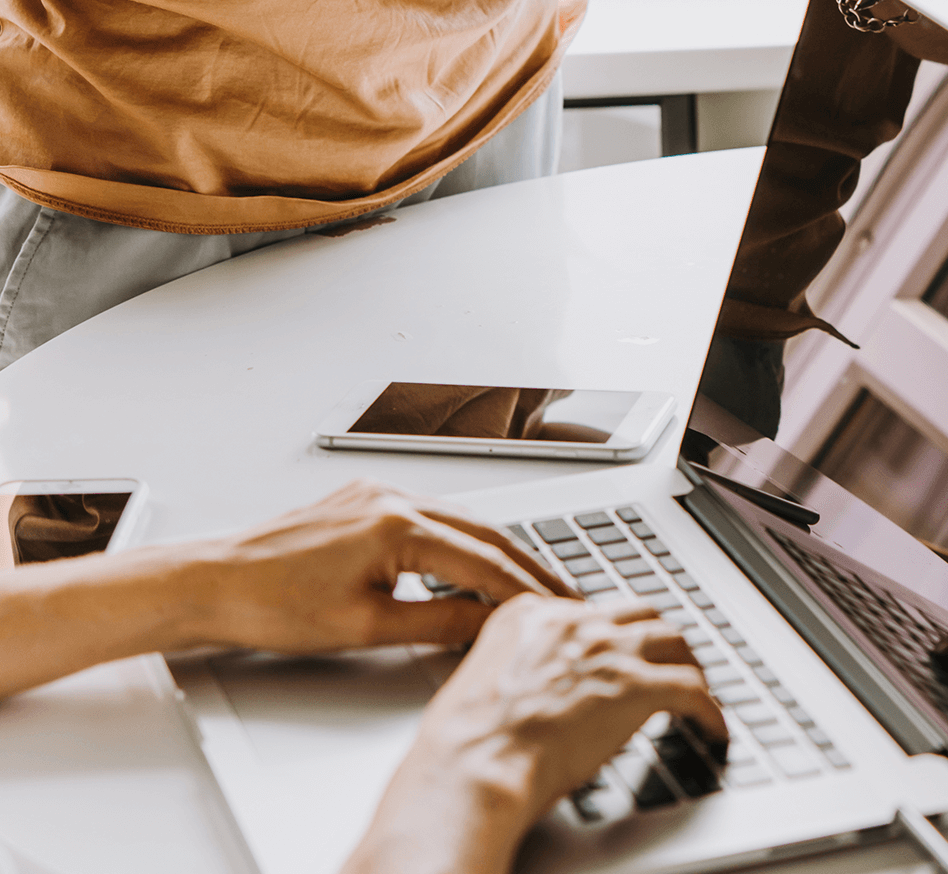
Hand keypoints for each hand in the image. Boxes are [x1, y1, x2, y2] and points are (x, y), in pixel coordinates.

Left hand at [196, 479, 576, 653]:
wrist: (209, 584)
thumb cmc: (269, 605)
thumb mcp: (366, 626)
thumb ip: (439, 620)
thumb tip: (489, 623)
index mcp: (397, 526)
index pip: (485, 561)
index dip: (526, 590)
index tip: (555, 610)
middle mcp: (393, 499)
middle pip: (484, 532)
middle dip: (527, 566)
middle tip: (562, 593)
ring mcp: (377, 496)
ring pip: (461, 522)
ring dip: (498, 553)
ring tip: (528, 583)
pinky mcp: (363, 502)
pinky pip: (431, 517)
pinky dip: (462, 541)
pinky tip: (473, 563)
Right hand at [344, 596, 724, 873]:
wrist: (476, 762)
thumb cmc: (468, 739)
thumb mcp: (485, 678)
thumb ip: (524, 666)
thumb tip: (548, 687)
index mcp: (533, 614)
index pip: (592, 611)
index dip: (614, 634)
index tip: (620, 651)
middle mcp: (577, 621)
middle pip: (640, 615)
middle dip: (657, 638)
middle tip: (668, 658)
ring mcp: (611, 649)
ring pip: (674, 641)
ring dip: (688, 664)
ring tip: (696, 686)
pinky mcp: (639, 686)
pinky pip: (693, 689)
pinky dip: (709, 709)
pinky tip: (713, 726)